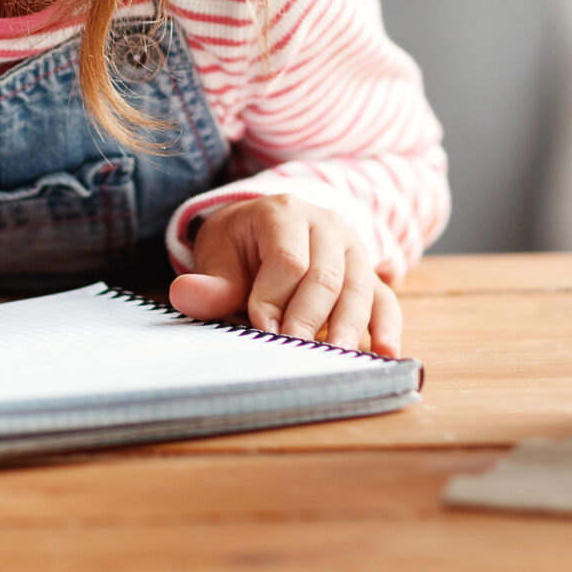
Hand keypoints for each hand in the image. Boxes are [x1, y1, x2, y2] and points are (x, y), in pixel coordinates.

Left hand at [166, 194, 401, 356]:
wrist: (269, 226)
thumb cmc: (241, 245)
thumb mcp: (218, 254)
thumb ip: (209, 282)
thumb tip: (185, 295)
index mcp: (283, 212)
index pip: (287, 259)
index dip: (275, 296)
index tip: (262, 328)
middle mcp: (326, 226)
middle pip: (326, 276)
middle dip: (309, 317)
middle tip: (294, 351)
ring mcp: (353, 249)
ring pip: (358, 288)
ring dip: (349, 327)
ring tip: (339, 359)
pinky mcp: (370, 275)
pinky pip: (385, 299)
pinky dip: (386, 327)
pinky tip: (385, 353)